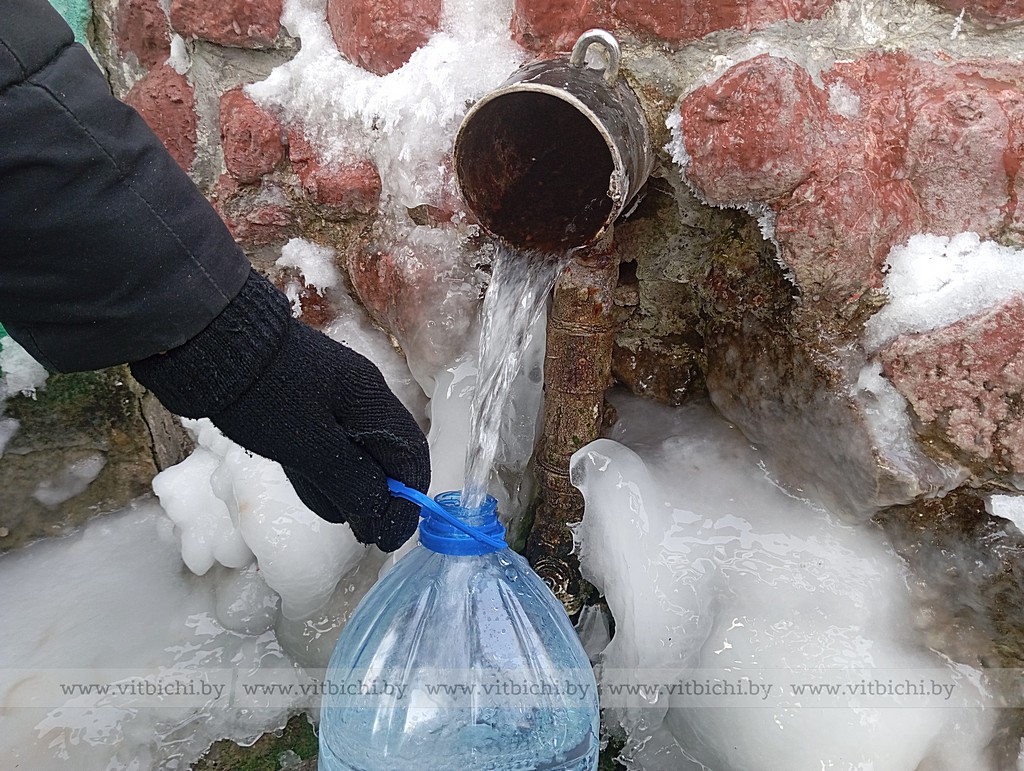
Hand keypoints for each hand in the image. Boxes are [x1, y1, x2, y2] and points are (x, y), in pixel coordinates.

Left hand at [131, 269, 430, 550]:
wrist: (207, 342)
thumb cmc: (262, 395)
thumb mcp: (309, 446)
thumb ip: (352, 482)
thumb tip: (381, 514)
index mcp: (371, 399)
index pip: (409, 454)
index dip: (407, 499)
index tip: (391, 536)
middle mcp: (359, 396)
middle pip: (385, 454)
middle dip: (382, 497)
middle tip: (368, 535)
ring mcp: (330, 396)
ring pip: (356, 451)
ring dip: (354, 488)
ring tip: (344, 521)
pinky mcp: (303, 401)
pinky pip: (328, 444)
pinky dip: (328, 473)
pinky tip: (317, 496)